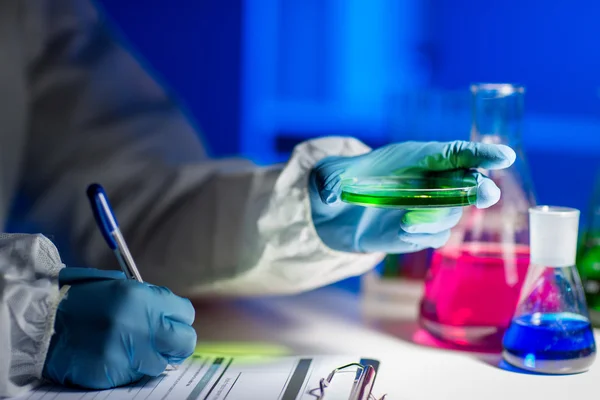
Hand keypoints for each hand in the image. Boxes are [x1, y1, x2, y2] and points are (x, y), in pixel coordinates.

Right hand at [43, 268, 196, 388]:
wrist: (41, 324)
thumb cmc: (79, 300)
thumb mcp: (117, 285)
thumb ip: (149, 298)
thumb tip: (170, 311)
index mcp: (141, 299)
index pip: (185, 313)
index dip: (179, 316)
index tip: (172, 319)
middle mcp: (139, 326)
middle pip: (184, 341)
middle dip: (178, 340)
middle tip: (164, 340)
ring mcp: (127, 353)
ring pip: (162, 363)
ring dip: (152, 356)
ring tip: (132, 347)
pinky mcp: (113, 374)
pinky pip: (137, 375)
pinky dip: (131, 368)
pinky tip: (115, 356)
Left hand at [309, 140, 515, 252]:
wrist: (337, 212)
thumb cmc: (338, 182)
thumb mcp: (329, 177)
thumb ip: (329, 182)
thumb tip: (329, 194)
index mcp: (416, 157)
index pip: (454, 152)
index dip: (480, 153)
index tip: (504, 156)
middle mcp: (429, 182)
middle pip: (466, 183)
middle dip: (478, 187)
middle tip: (486, 193)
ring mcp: (428, 207)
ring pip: (453, 212)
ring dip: (439, 216)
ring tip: (408, 220)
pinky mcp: (420, 231)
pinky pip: (435, 236)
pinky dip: (424, 234)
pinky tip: (402, 230)